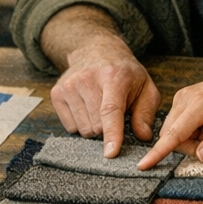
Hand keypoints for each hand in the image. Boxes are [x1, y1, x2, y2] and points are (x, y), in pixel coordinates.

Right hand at [52, 35, 159, 156]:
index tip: (111, 153)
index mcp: (113, 77)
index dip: (112, 133)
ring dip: (95, 127)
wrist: (96, 50)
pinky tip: (87, 108)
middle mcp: (87, 79)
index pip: (110, 110)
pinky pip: (70, 127)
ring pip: (83, 130)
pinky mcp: (57, 93)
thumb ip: (146, 112)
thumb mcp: (145, 87)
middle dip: (108, 129)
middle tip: (115, 112)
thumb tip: (143, 136)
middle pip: (97, 126)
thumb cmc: (124, 73)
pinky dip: (81, 124)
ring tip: (100, 107)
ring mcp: (68, 86)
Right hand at [138, 52, 202, 168]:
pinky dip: (192, 130)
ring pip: (174, 131)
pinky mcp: (184, 98)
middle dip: (190, 146)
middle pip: (171, 135)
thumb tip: (200, 157)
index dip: (158, 153)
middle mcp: (186, 98)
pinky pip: (179, 123)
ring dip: (192, 138)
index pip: (173, 134)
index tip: (142, 166)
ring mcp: (183, 96)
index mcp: (200, 104)